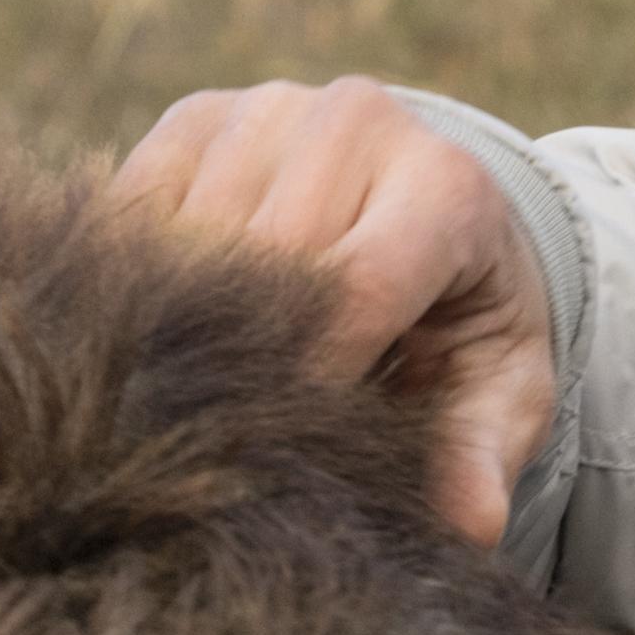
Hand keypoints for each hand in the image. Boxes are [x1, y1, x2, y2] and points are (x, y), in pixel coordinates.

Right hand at [108, 79, 556, 546]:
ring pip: (187, 237)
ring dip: (183, 326)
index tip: (286, 457)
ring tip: (199, 394)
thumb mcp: (500, 390)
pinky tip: (163, 339)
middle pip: (262, 261)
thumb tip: (469, 525)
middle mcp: (356, 124)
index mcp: (445, 190)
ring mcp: (268, 110)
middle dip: (244, 360)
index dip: (310, 381)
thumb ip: (481, 453)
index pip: (354, 289)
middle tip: (230, 439)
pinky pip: (134, 210)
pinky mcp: (196, 117)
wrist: (435, 211)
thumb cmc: (466, 322)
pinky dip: (138, 284)